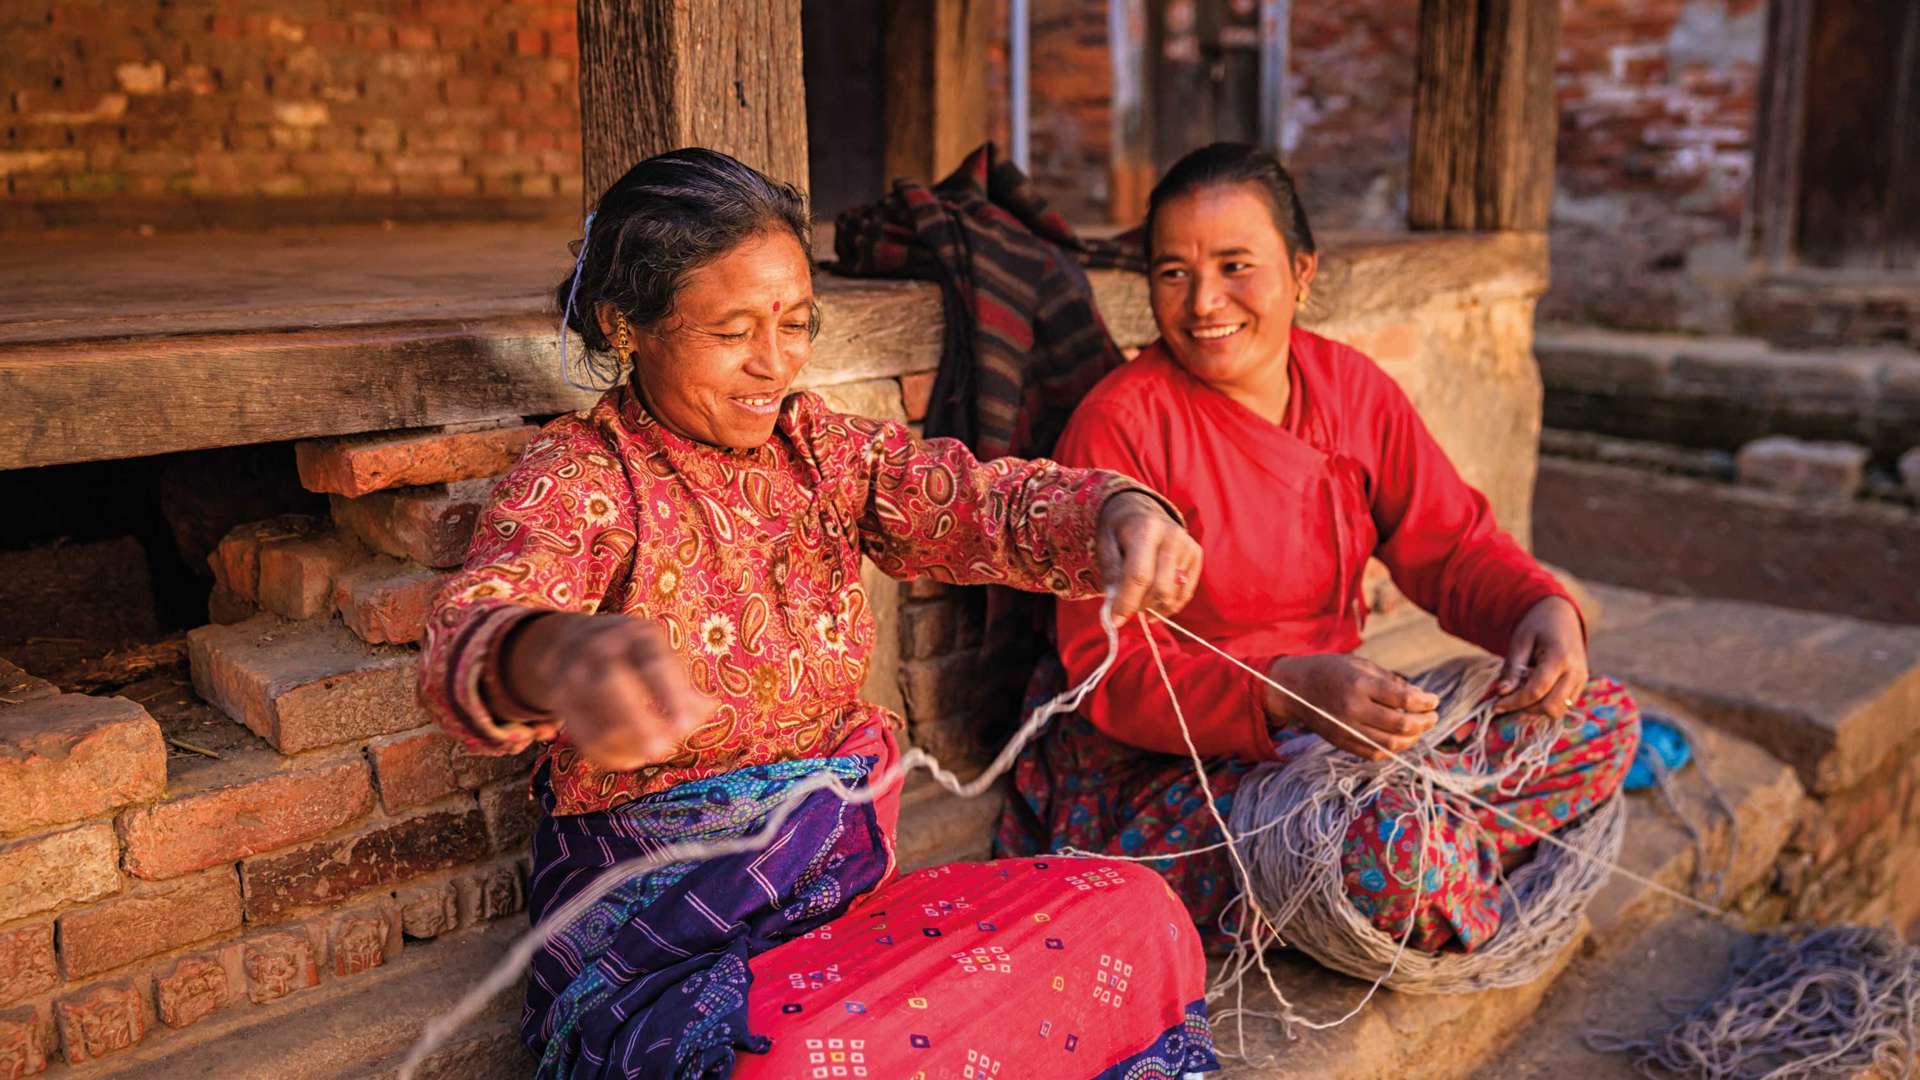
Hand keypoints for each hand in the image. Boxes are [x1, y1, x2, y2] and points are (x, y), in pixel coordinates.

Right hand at [501, 612, 715, 771]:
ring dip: (625, 742)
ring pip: (593, 712)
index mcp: (635, 634)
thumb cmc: (634, 656)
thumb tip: (710, 709)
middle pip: (612, 683)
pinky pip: (580, 733)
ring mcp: (573, 671)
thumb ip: (685, 686)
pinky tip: (629, 759)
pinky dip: (606, 753)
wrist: (571, 640)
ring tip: (649, 755)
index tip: (686, 727)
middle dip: (638, 721)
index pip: (653, 663)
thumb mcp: (660, 657)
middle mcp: (599, 647)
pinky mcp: (558, 698)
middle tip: (662, 751)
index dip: (670, 696)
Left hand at [1095, 491, 1202, 619]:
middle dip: (1140, 606)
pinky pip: (1185, 593)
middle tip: (1126, 609)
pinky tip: (1154, 604)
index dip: (1127, 602)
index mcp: (1146, 529)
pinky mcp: (1196, 555)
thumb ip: (1111, 576)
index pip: (1140, 575)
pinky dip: (1168, 605)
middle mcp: (1172, 536)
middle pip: (1161, 587)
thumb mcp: (1105, 545)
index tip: (1115, 621)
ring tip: (1138, 602)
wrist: (1139, 508)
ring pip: (1173, 594)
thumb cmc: (1118, 530)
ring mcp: (1188, 546)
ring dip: (1153, 607)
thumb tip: (1116, 609)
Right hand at [1264, 654, 1439, 760]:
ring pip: (1391, 744)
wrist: (1294, 688)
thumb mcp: (1360, 664)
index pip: (1403, 698)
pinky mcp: (1342, 742)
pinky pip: (1374, 753)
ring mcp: (1347, 728)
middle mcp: (1353, 708)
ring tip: (1420, 729)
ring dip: (1413, 739)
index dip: (1425, 702)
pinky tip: (1400, 739)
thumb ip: (1390, 680)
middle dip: (1424, 722)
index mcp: (1360, 684)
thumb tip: (1419, 697)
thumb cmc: (1330, 670)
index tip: (1434, 700)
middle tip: (1433, 716)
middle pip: (1401, 724)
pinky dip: (1393, 749)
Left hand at [1493, 596, 1588, 720]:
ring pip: (1559, 711)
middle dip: (1526, 708)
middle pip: (1551, 707)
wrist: (1561, 616)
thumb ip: (1512, 669)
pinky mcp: (1581, 685)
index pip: (1537, 691)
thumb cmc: (1537, 626)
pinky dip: (1545, 704)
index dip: (1514, 702)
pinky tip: (1533, 690)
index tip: (1495, 706)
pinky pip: (1563, 705)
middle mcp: (1576, 672)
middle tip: (1507, 699)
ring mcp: (1581, 680)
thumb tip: (1502, 692)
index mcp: (1560, 658)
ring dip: (1536, 708)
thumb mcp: (1520, 642)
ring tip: (1521, 691)